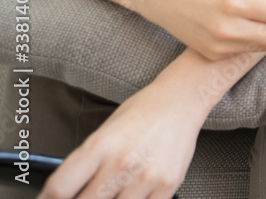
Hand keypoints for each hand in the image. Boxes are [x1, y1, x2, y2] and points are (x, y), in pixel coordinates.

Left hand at [39, 76, 204, 198]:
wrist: (183, 99)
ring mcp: (146, 177)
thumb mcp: (106, 130)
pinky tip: (133, 192)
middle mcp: (122, 163)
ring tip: (114, 189)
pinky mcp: (167, 185)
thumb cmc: (143, 112)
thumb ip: (85, 163)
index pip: (60, 189)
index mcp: (101, 145)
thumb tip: (64, 195)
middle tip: (89, 193)